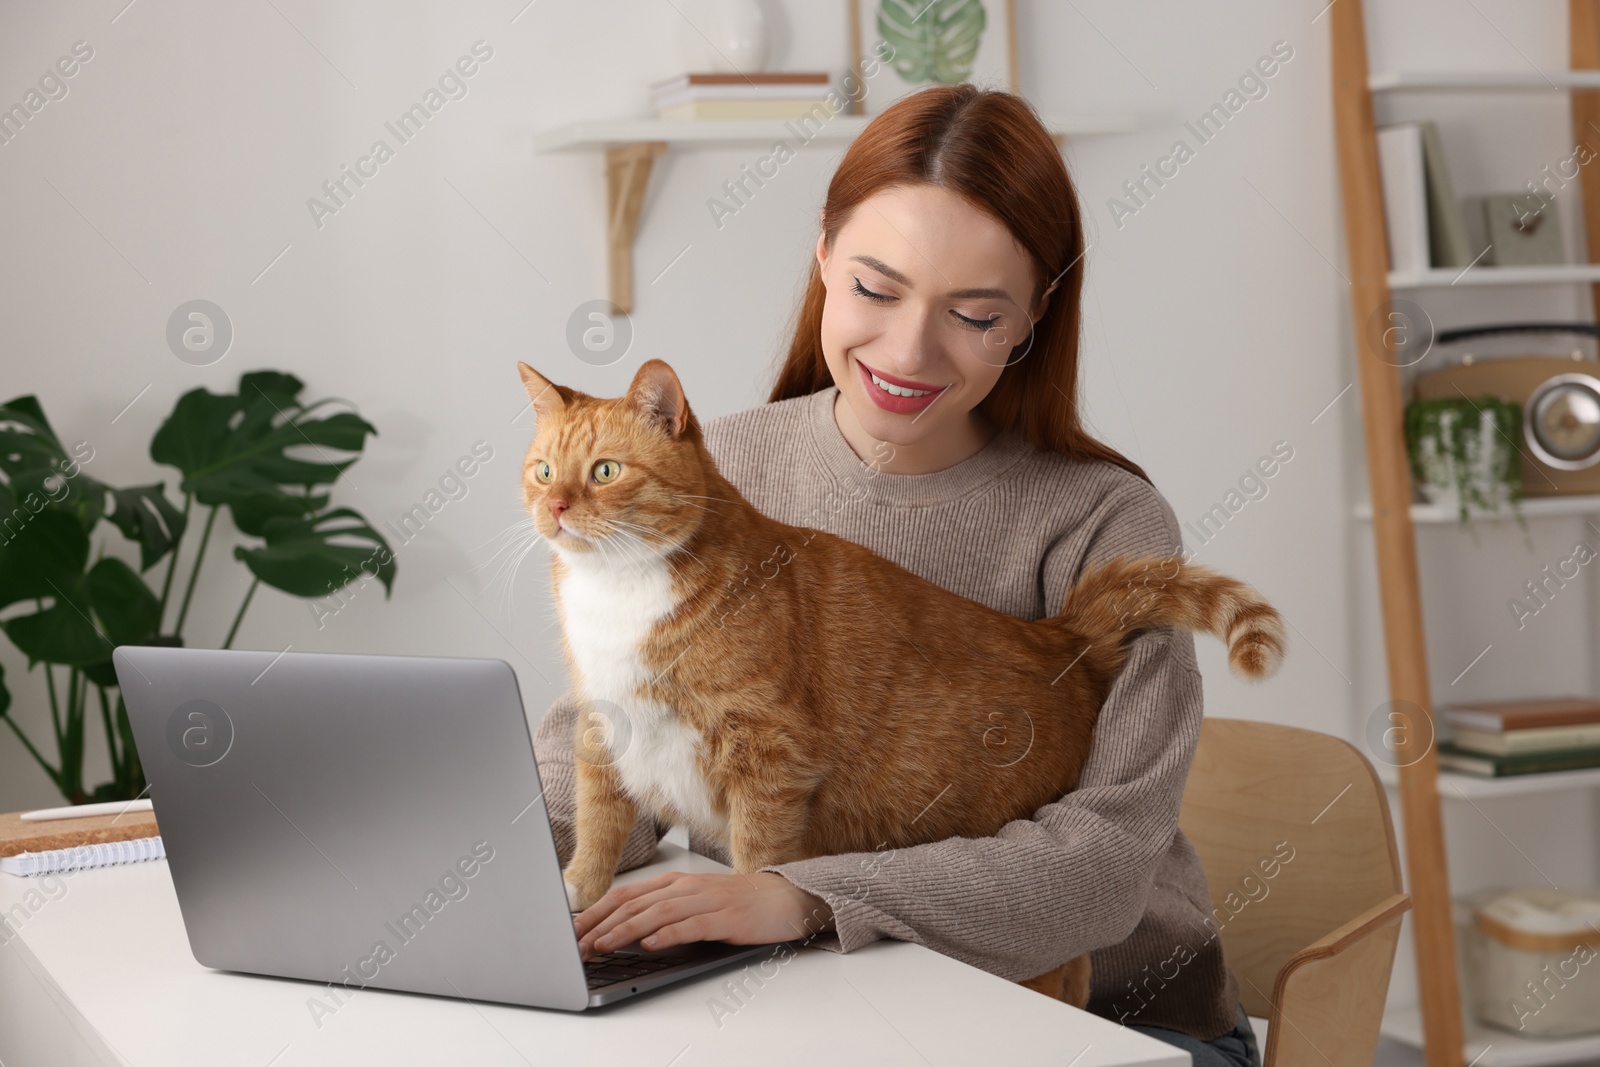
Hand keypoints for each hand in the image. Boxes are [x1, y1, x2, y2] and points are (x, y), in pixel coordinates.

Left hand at [573, 870, 832, 959]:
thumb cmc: (737, 905)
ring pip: (657, 913)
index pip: (625, 895)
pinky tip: (650, 945)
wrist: (785, 898)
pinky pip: (692, 925)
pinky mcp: (725, 917)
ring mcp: (706, 900)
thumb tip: (623, 931)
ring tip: (602, 946)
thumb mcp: (694, 903)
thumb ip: (662, 912)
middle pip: (635, 904)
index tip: (572, 930)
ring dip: (625, 931)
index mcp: (675, 882)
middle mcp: (686, 887)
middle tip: (577, 944)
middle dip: (602, 925)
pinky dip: (668, 934)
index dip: (596, 912)